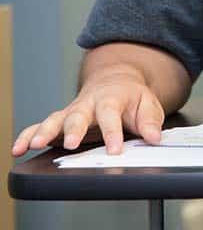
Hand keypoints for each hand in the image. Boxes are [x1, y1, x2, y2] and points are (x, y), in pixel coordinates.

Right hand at [11, 66, 164, 156]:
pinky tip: (18, 149)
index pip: (111, 114)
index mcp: (111, 98)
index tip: (114, 150)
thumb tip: (154, 137)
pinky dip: (27, 136)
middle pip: (78, 115)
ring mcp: (71, 112)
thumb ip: (150, 121)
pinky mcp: (59, 121)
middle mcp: (87, 104)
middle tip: (71, 144)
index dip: (112, 132)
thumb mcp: (147, 104)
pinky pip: (39, 126)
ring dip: (43, 132)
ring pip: (55, 119)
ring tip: (35, 145)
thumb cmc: (130, 97)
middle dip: (73, 129)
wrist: (115, 82)